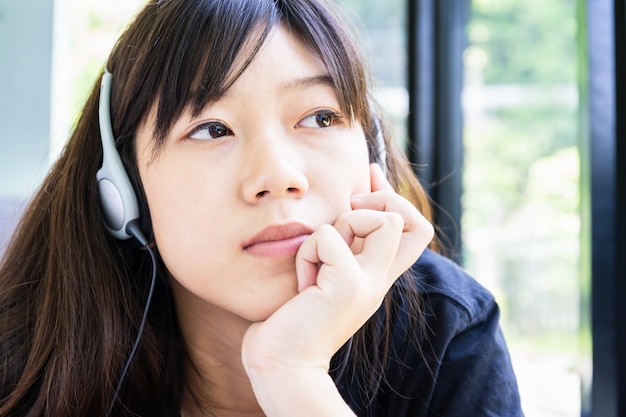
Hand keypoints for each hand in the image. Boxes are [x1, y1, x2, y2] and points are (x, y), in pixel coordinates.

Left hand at [241, 163, 433, 414]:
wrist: (281, 362)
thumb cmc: (294, 317)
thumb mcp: (322, 274)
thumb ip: (337, 246)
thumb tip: (342, 202)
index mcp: (376, 276)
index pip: (413, 229)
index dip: (393, 194)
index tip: (368, 175)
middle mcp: (379, 279)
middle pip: (412, 221)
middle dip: (381, 200)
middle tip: (347, 214)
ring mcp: (368, 283)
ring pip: (379, 219)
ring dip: (338, 226)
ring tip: (318, 260)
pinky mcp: (348, 286)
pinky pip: (328, 236)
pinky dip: (308, 251)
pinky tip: (304, 283)